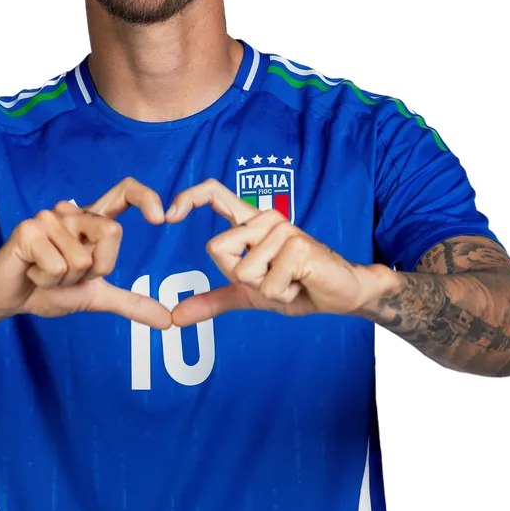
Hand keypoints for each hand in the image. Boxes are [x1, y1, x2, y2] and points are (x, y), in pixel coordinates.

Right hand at [0, 177, 172, 328]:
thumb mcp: (96, 296)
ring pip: (82, 258)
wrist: (8, 299)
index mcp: (91, 220)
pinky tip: (32, 273)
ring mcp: (48, 218)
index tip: (161, 218)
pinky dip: (46, 280)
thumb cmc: (48, 289)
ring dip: (65, 279)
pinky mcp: (28, 230)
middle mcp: (71, 211)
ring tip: (45, 273)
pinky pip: (57, 266)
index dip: (145, 197)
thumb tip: (168, 321)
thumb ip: (131, 303)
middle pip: (111, 232)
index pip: (124, 192)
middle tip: (68, 274)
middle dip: (94, 269)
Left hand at [165, 179, 369, 326]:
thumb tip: (175, 317)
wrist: (341, 294)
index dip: (190, 198)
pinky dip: (282, 294)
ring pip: (243, 271)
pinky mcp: (297, 246)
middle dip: (241, 278)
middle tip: (273, 280)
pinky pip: (266, 283)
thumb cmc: (298, 286)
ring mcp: (282, 230)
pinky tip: (301, 283)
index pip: (216, 193)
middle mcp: (265, 219)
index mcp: (252, 224)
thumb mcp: (250, 294)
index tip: (168, 216)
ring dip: (266, 289)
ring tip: (291, 281)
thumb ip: (213, 300)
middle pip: (218, 249)